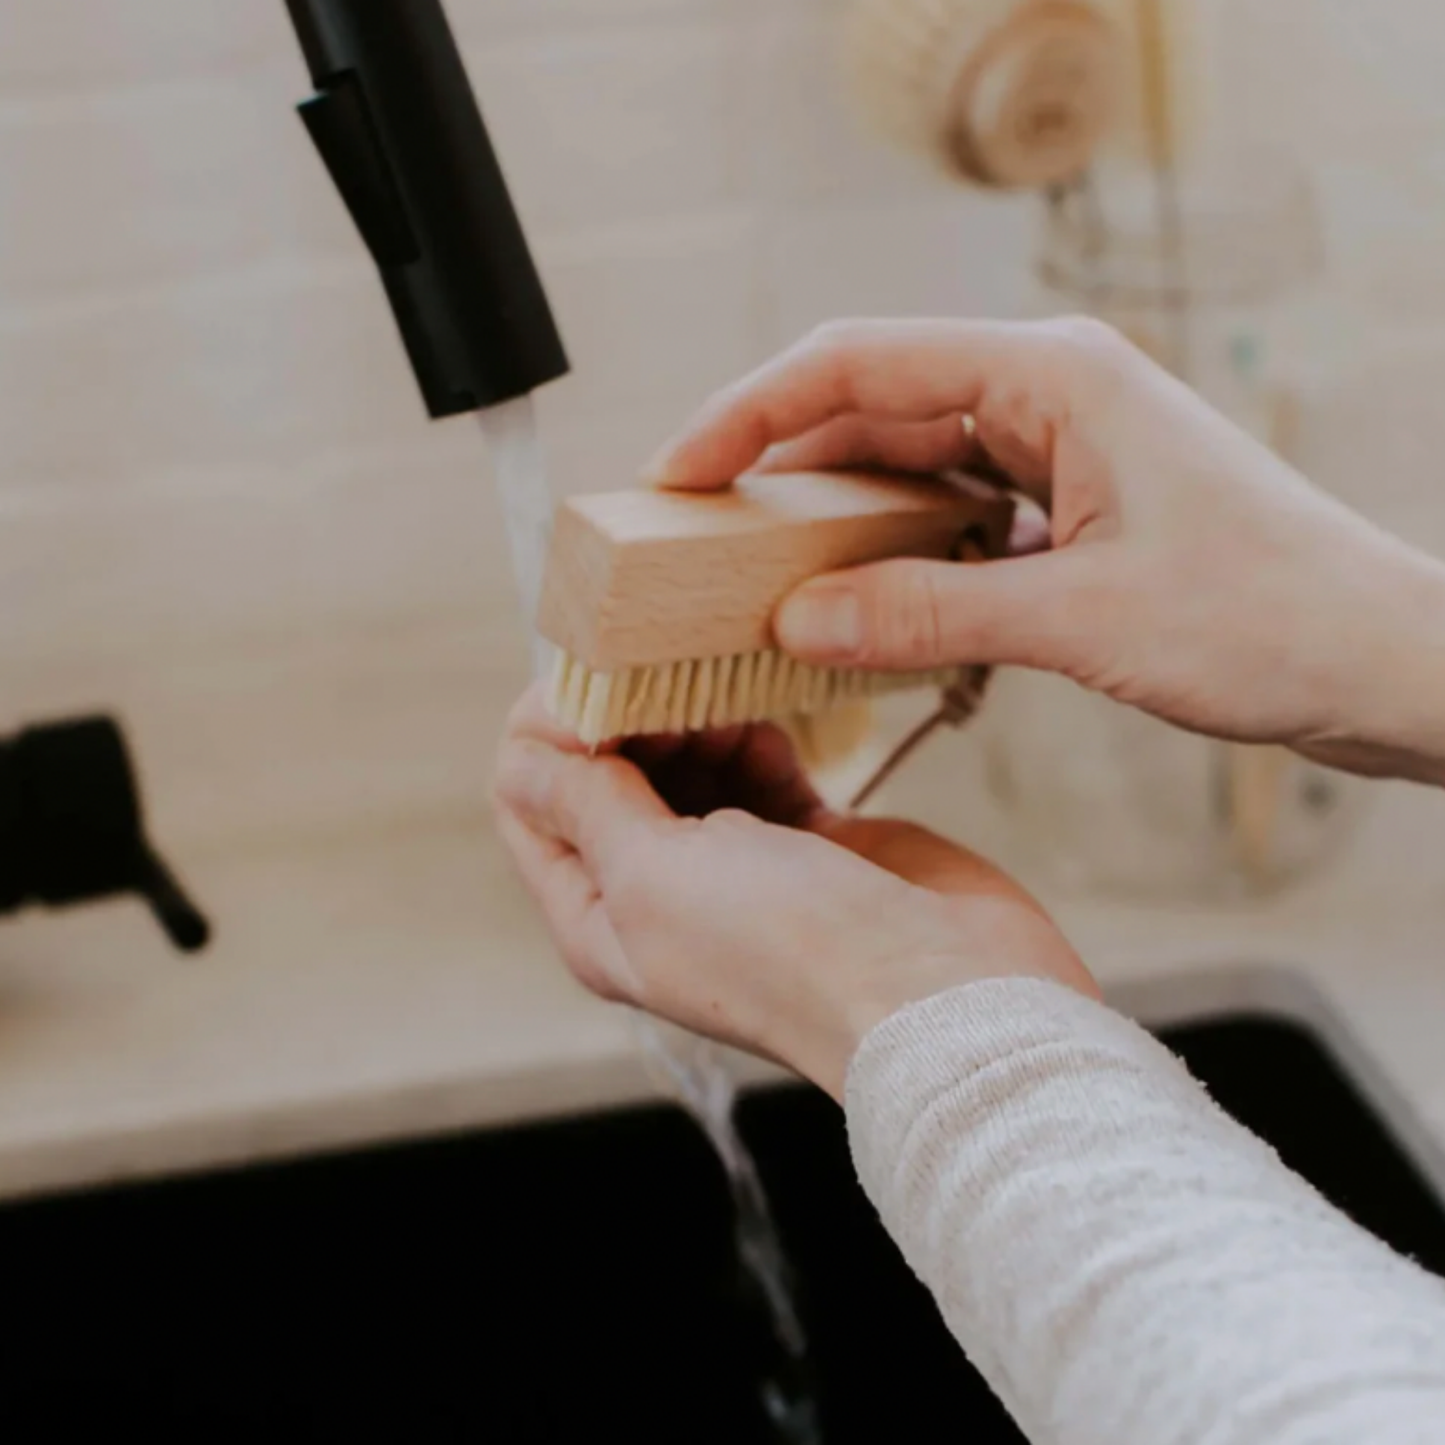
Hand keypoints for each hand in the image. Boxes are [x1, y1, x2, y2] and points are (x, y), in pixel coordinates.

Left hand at [493, 687, 1095, 1098]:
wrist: (943, 993)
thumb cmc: (790, 948)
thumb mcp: (654, 873)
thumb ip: (586, 805)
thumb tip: (520, 758)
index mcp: (600, 919)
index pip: (533, 806)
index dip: (548, 732)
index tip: (592, 678)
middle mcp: (660, 896)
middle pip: (609, 779)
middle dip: (625, 719)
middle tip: (665, 676)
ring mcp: (737, 869)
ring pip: (685, 766)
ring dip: (692, 721)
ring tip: (722, 699)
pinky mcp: (807, 842)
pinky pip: (757, 769)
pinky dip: (753, 737)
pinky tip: (765, 721)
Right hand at [644, 318, 1444, 785]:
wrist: (1385, 662)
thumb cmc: (1273, 619)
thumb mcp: (1085, 619)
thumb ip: (931, 613)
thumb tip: (799, 617)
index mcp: (1052, 376)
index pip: (858, 363)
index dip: (751, 412)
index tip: (678, 471)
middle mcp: (1049, 394)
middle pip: (872, 410)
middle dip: (780, 469)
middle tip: (699, 538)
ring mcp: (1060, 450)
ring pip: (909, 466)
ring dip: (837, 519)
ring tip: (762, 576)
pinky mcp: (1071, 506)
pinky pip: (953, 515)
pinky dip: (899, 556)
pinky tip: (863, 605)